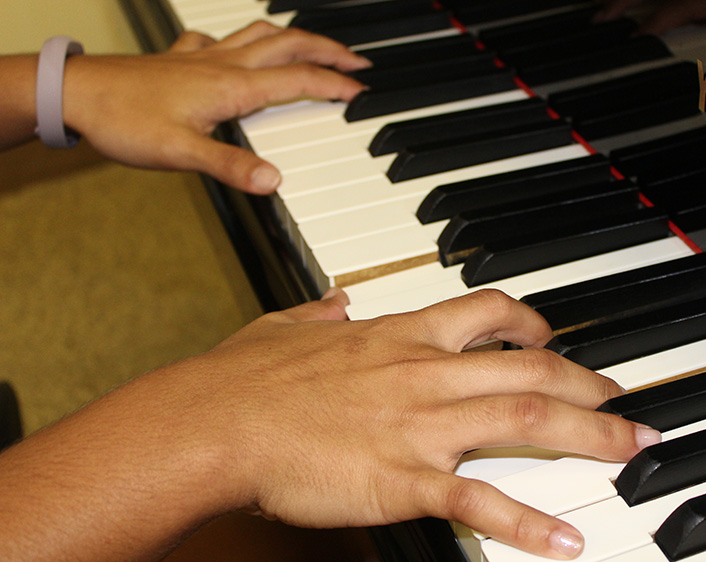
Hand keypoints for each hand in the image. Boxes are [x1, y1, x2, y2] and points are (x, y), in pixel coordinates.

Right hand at [0, 289, 657, 560]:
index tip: (553, 333)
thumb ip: (319, 312)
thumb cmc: (244, 379)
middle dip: (588, 383)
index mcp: (399, 337)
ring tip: (631, 448)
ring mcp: (420, 425)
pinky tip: (565, 542)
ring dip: (588, 434)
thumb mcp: (285, 326)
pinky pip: (478, 499)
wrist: (214, 421)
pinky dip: (528, 522)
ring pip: (524, 418)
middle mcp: (423, 373)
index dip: (531, 322)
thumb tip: (334, 301)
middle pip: (529, 368)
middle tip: (625, 399)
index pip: (486, 313)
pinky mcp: (403, 478)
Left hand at [61, 21, 369, 193]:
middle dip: (328, 49)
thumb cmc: (122, 119)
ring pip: (261, 34)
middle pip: (289, 44)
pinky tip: (238, 49)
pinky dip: (244, 40)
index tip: (361, 91)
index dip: (334, 85)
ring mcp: (202, 58)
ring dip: (295, 37)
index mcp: (232, 86)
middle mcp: (223, 65)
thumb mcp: (180, 152)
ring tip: (315, 45)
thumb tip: (273, 181)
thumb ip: (230, 167)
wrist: (75, 93)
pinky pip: (223, 40)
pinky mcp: (182, 59)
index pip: (298, 80)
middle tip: (355, 60)